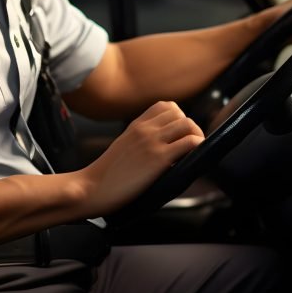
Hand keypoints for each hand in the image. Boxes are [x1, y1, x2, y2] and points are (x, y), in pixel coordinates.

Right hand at [79, 101, 203, 216]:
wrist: (93, 186)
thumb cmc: (106, 174)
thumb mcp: (122, 146)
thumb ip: (139, 140)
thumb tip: (160, 147)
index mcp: (135, 125)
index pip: (165, 106)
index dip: (178, 118)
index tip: (179, 134)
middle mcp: (145, 129)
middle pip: (179, 113)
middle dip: (190, 128)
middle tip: (190, 146)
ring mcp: (152, 142)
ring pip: (188, 124)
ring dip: (196, 136)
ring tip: (194, 152)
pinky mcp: (159, 158)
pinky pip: (190, 142)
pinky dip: (198, 147)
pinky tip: (195, 158)